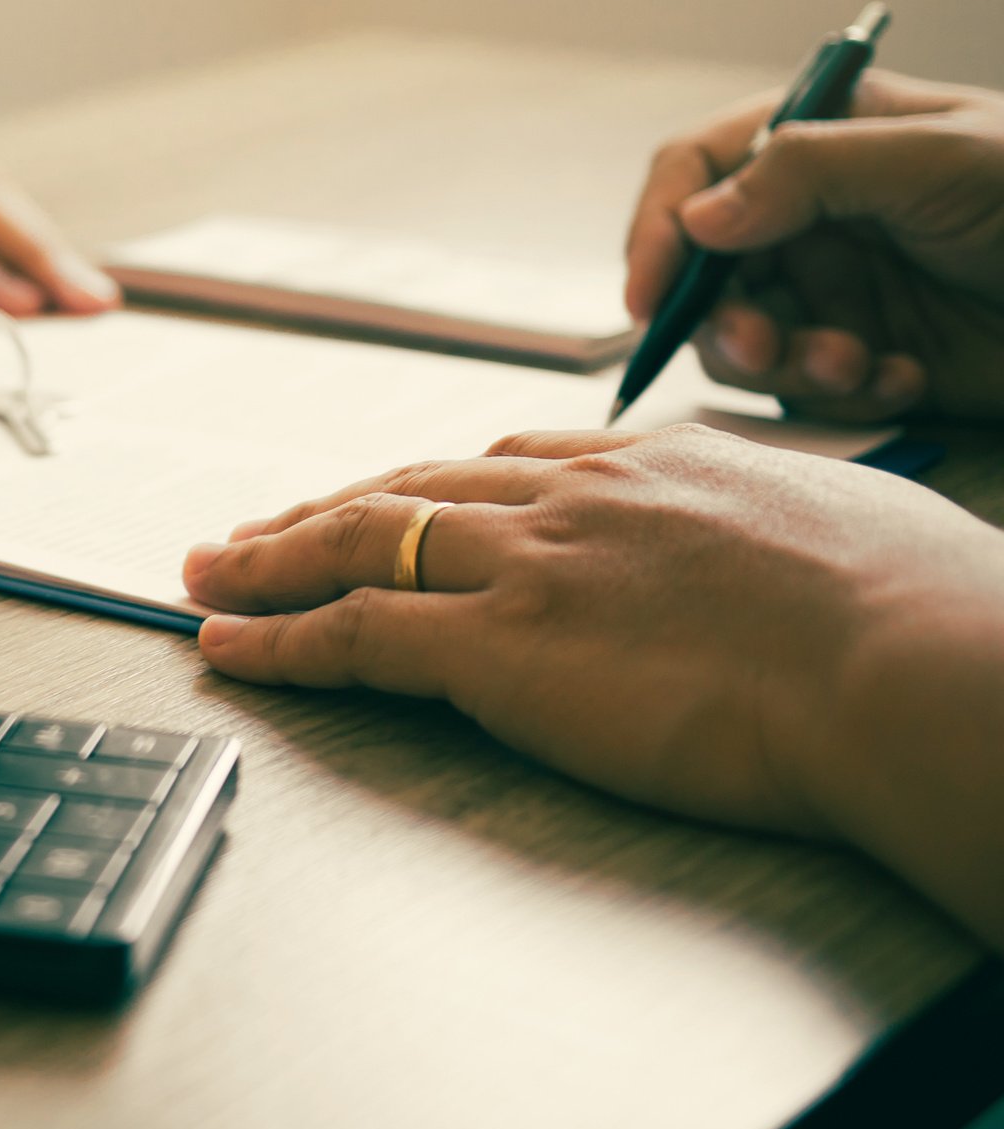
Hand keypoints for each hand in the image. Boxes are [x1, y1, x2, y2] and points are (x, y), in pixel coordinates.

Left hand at [181, 425, 1003, 836]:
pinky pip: (352, 634)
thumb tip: (810, 540)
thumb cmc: (921, 613)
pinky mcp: (494, 648)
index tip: (389, 494)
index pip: (506, 462)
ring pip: (356, 543)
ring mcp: (524, 566)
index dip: (429, 484)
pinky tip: (228, 644)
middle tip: (252, 528)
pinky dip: (278, 637)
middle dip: (320, 508)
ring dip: (267, 561)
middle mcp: (570, 499)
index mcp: (654, 464)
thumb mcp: (853, 523)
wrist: (909, 667)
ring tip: (206, 573)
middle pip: (409, 487)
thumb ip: (788, 519)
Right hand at [624, 70, 1003, 422]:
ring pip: (741, 335)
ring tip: (853, 365)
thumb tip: (698, 218)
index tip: (651, 294)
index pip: (696, 168)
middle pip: (702, 266)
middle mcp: (812, 213)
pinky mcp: (863, 356)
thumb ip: (809, 172)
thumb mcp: (938, 158)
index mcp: (822, 138)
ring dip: (784, 361)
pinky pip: (803, 388)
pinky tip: (906, 380)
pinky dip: (842, 392)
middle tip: (764, 347)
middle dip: (723, 315)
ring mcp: (836, 287)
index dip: (659, 227)